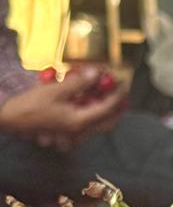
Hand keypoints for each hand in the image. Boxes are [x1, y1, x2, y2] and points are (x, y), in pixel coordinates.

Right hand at [0, 66, 126, 146]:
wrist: (13, 119)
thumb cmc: (32, 104)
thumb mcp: (55, 90)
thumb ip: (78, 83)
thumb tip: (96, 73)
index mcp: (80, 122)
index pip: (106, 109)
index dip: (117, 97)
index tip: (124, 85)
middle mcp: (81, 130)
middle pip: (108, 122)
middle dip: (117, 109)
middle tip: (122, 95)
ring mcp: (75, 132)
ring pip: (98, 124)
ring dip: (105, 111)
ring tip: (107, 95)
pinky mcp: (68, 130)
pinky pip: (86, 123)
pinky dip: (92, 112)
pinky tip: (88, 100)